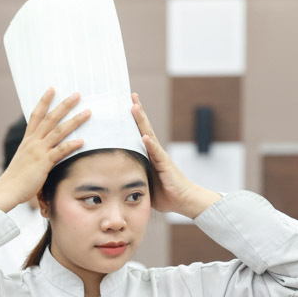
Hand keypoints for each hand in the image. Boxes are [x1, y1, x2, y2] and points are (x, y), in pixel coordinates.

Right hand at [0, 88, 88, 211]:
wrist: (6, 190)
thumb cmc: (16, 179)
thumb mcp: (24, 160)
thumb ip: (34, 153)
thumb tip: (44, 152)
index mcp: (27, 140)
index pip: (36, 115)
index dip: (44, 101)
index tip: (52, 89)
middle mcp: (33, 142)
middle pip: (51, 118)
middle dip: (65, 105)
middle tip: (77, 95)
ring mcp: (38, 151)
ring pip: (59, 131)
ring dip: (74, 121)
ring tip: (87, 113)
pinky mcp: (43, 163)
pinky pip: (60, 151)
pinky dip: (71, 145)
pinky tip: (82, 141)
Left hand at [130, 93, 219, 217]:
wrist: (183, 201)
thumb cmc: (164, 193)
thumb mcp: (143, 182)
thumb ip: (133, 174)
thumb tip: (114, 175)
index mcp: (149, 154)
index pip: (139, 133)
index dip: (133, 119)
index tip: (125, 104)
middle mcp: (155, 151)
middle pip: (145, 127)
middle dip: (137, 111)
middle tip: (131, 95)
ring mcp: (161, 156)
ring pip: (149, 135)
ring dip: (141, 121)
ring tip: (134, 107)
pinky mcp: (166, 165)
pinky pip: (157, 153)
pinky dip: (150, 145)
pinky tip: (144, 136)